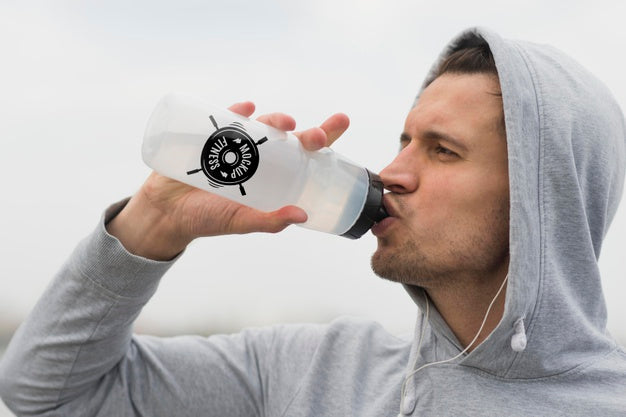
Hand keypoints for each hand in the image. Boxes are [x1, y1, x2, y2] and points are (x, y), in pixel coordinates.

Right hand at [106, 102, 349, 260]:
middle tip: (317, 136)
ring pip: (260, 127)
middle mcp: (257, 157)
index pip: (302, 155)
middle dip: (305, 133)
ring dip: (275, 120)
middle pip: (286, 138)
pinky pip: (225, 118)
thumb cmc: (207, 219)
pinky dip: (237, 111)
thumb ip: (269, 220)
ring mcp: (233, 145)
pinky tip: (246, 109)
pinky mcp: (208, 137)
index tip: (342, 122)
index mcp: (270, 176)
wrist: (166, 213)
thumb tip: (302, 215)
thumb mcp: (241, 222)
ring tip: (285, 123)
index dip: (323, 138)